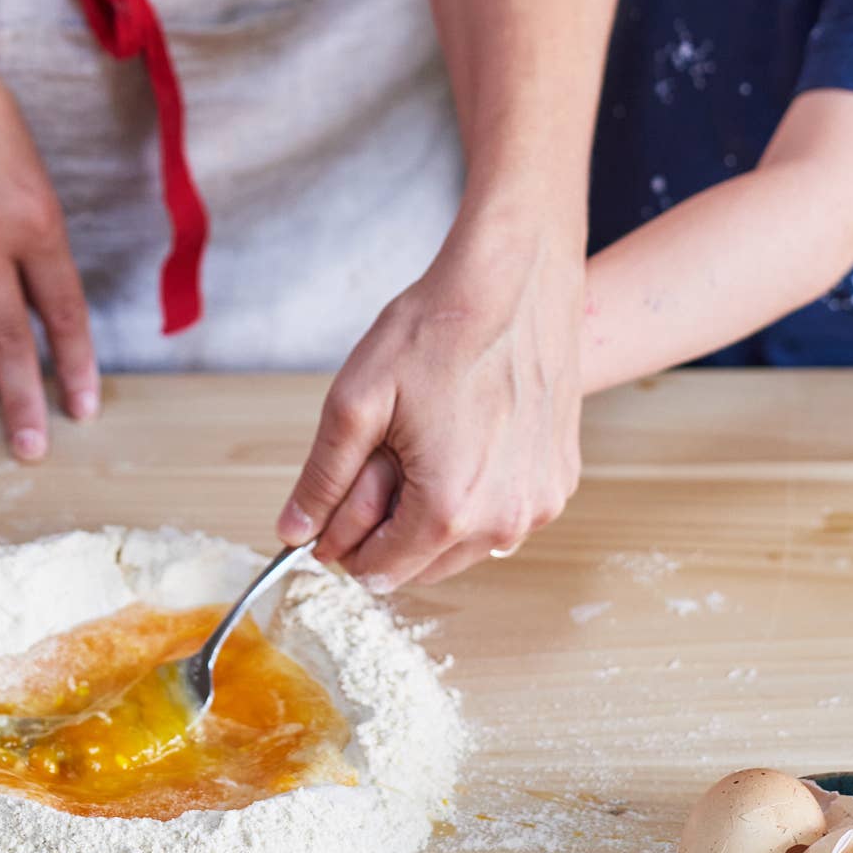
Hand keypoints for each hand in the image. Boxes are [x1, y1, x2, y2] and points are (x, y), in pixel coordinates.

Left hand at [276, 214, 583, 590]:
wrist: (515, 281)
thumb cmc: (438, 330)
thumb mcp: (356, 400)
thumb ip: (323, 478)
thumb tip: (293, 532)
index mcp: (448, 509)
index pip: (379, 570)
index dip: (344, 543)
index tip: (333, 507)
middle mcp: (504, 521)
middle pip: (423, 565)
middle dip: (389, 529)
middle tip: (379, 461)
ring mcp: (540, 502)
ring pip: (465, 544)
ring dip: (434, 514)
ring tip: (422, 444)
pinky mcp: (560, 479)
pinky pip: (503, 512)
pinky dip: (475, 494)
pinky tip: (462, 438)